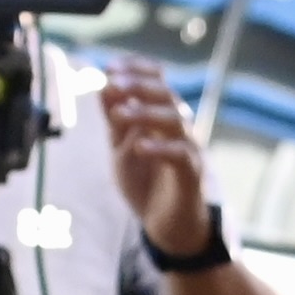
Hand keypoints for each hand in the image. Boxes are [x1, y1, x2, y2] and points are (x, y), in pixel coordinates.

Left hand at [100, 56, 214, 257]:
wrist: (167, 227)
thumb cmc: (147, 185)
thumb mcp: (120, 150)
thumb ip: (114, 122)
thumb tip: (103, 86)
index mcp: (162, 118)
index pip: (156, 82)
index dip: (137, 70)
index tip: (111, 66)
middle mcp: (179, 128)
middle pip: (167, 95)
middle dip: (139, 85)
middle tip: (113, 82)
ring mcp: (188, 150)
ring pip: (175, 121)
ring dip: (146, 113)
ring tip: (120, 114)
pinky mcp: (192, 175)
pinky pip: (181, 155)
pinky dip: (160, 148)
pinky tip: (140, 147)